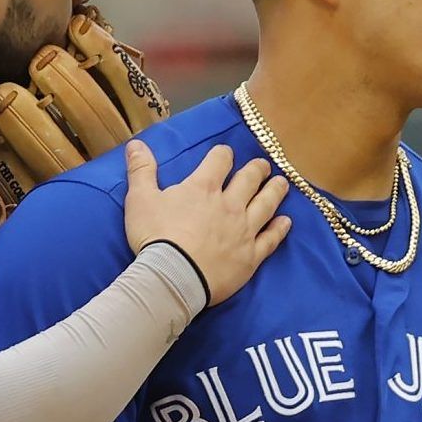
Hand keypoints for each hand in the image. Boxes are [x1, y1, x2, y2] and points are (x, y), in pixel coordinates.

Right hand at [122, 141, 290, 303]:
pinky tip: (286, 222)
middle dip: (256, 169)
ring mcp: (244, 230)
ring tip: (281, 183)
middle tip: (262, 166)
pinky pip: (270, 238)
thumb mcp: (140, 200)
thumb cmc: (155, 237)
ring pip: (266, 204)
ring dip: (275, 191)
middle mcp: (229, 204)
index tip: (224, 155)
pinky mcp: (250, 255)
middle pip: (250, 179)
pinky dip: (280, 229)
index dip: (223, 155)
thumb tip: (135, 144)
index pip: (219, 160)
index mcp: (203, 188)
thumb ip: (141, 170)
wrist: (172, 277)